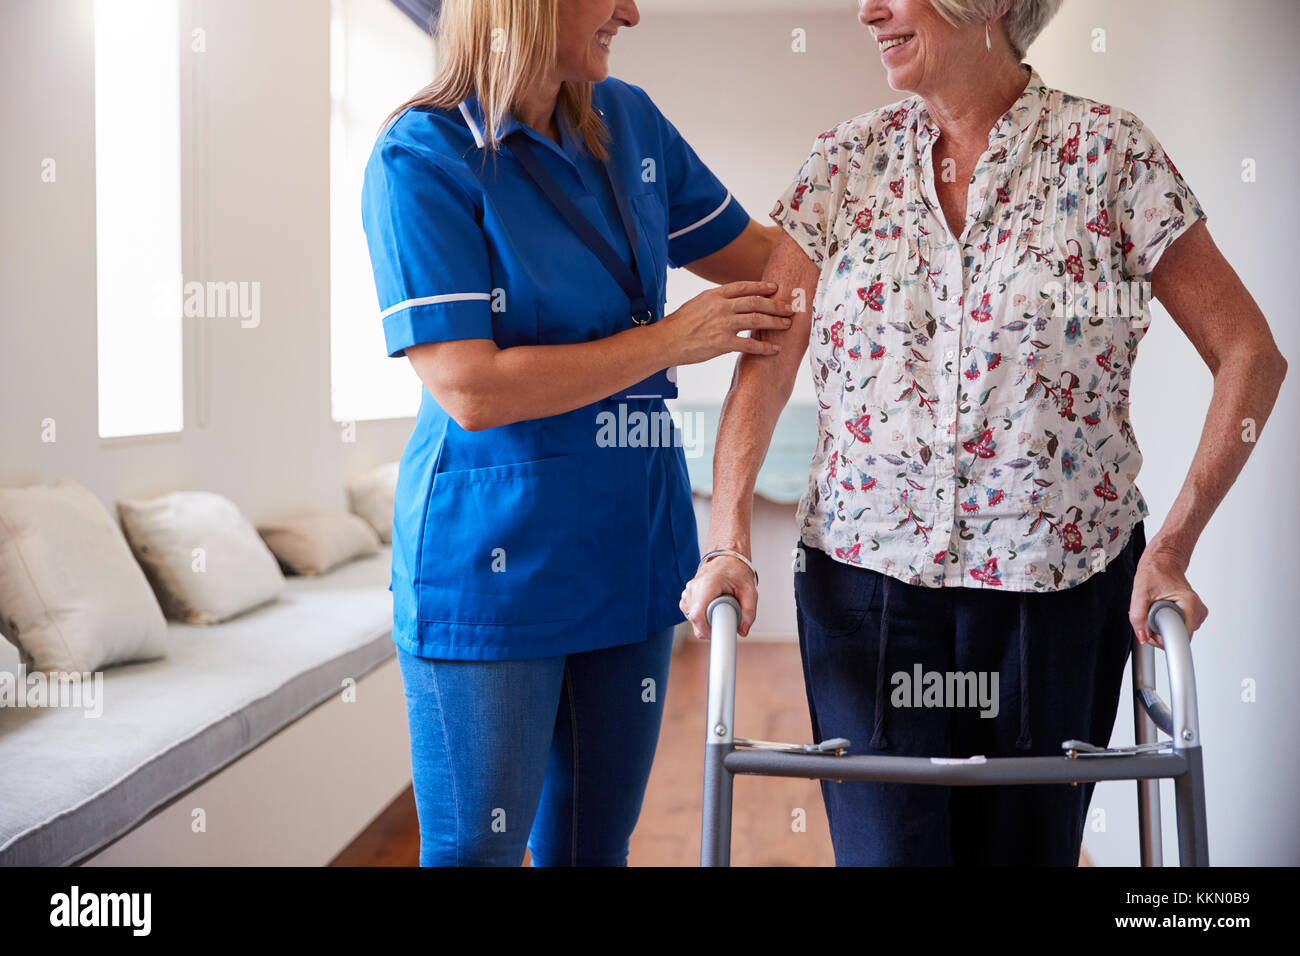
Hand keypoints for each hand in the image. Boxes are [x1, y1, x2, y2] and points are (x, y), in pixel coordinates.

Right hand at [657, 281, 793, 365]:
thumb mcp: (697, 303)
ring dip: (775, 322)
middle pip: (756, 302)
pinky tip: (775, 349)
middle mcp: (721, 307)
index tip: (775, 288)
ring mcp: (722, 325)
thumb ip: (715, 301)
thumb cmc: (679, 325)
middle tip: (790, 308)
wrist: (666, 341)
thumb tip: (730, 300)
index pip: (744, 287)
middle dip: (776, 305)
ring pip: (756, 320)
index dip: (762, 287)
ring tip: (787, 324)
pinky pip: (749, 345)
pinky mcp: (722, 343)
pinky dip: (764, 348)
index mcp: (714, 295)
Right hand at [679, 554, 758, 639]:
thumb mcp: (750, 591)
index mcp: (708, 584)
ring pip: (690, 617)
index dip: (705, 630)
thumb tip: (743, 631)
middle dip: (708, 627)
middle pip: (694, 618)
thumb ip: (749, 612)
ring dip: (704, 621)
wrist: (726, 558)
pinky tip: (710, 610)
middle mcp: (694, 587)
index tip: (716, 634)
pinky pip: (689, 612)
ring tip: (718, 611)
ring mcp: (688, 590)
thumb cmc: (736, 571)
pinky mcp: (687, 595)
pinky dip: (699, 615)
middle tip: (724, 623)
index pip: (697, 615)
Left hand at [1128, 544, 1208, 649]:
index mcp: (1189, 603)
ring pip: (1179, 633)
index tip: (1150, 630)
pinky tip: (1161, 612)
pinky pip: (1181, 627)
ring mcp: (1197, 613)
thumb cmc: (1155, 572)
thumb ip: (1139, 617)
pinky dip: (1168, 623)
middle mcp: (1197, 609)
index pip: (1180, 636)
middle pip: (1179, 636)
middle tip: (1148, 617)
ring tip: (1155, 611)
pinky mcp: (1194, 614)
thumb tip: (1142, 636)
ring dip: (1162, 627)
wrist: (1163, 562)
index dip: (1161, 638)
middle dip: (1159, 632)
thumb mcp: (1140, 593)